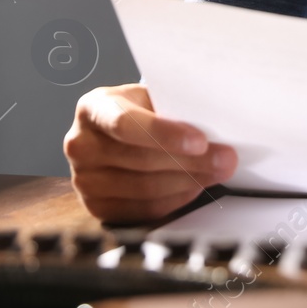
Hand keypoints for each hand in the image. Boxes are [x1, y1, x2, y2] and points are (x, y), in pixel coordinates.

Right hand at [64, 83, 236, 223]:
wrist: (112, 131)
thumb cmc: (136, 111)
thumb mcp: (147, 97)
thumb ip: (170, 108)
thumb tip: (214, 125)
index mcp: (93, 108)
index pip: (125, 124)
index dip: (164, 134)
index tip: (200, 141)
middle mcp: (80, 145)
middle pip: (141, 160)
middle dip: (191, 162)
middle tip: (225, 159)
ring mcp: (85, 180)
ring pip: (146, 189)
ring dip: (189, 182)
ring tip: (216, 172)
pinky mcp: (97, 207)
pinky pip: (144, 210)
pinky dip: (176, 200)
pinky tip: (194, 187)